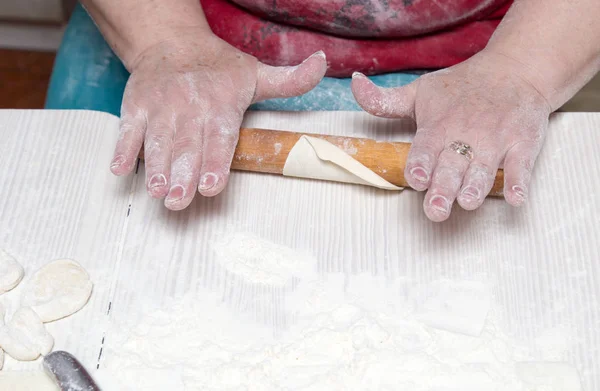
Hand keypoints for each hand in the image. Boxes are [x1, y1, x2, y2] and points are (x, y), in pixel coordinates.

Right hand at [110, 34, 326, 209]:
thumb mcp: (257, 73)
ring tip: (156, 191)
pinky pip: (128, 129)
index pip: (220, 138)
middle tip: (179, 201)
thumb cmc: (218, 67)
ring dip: (155, 168)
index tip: (212, 186)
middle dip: (183, 175)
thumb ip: (290, 80)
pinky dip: (123, 149)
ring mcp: (160, 107)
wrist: (171, 41)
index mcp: (221, 105)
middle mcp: (190, 108)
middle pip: (187, 146)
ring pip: (157, 141)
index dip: (216, 162)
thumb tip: (323, 64)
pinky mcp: (135, 105)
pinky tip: (119, 170)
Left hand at [351, 51, 551, 221]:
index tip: (415, 179)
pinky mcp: (523, 143)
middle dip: (444, 188)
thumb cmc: (460, 87)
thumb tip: (353, 82)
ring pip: (484, 169)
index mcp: (438, 124)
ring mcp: (496, 140)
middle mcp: (466, 134)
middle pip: (452, 166)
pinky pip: (522, 165)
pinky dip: (520, 182)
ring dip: (476, 186)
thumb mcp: (419, 91)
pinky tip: (516, 199)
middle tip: (436, 210)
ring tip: (468, 202)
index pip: (425, 148)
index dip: (420, 164)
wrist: (515, 69)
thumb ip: (384, 100)